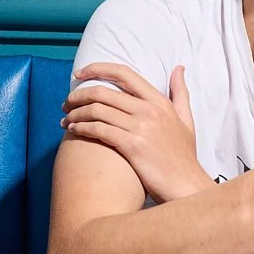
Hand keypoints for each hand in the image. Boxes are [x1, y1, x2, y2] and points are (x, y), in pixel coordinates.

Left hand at [63, 62, 212, 202]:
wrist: (187, 185)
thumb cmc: (184, 157)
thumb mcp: (186, 120)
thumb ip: (181, 93)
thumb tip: (178, 68)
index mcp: (160, 102)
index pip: (124, 73)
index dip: (97, 69)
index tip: (80, 75)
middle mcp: (150, 111)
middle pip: (103, 92)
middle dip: (78, 96)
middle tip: (67, 105)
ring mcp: (141, 128)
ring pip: (96, 111)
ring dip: (75, 114)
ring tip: (67, 121)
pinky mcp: (132, 146)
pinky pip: (98, 130)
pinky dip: (81, 128)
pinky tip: (74, 131)